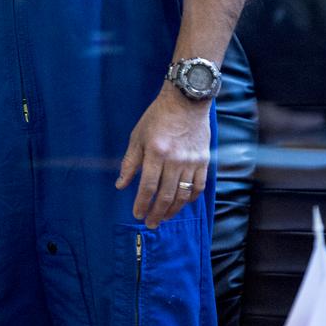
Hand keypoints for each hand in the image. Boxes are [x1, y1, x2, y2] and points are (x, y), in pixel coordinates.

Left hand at [114, 84, 210, 228]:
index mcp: (156, 152)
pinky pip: (198, 186)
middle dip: (157, 213)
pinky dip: (190, 198)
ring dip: (173, 210)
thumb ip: (130, 162)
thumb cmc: (157, 117)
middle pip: (166, 195)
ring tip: (164, 217)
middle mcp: (175, 160)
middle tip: (150, 223)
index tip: (137, 214)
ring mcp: (191, 161)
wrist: (186, 101)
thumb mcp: (137, 136)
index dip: (142, 204)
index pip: (147, 186)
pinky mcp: (204, 161)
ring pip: (183, 194)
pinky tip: (182, 203)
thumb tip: (121, 185)